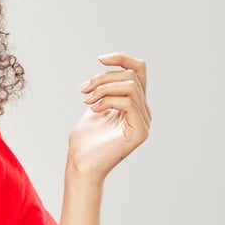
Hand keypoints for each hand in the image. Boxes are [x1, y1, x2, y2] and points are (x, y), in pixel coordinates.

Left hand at [68, 53, 150, 181]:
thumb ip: (105, 91)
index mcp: (134, 104)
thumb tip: (108, 73)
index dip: (121, 59)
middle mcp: (143, 111)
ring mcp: (144, 122)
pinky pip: (129, 102)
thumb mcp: (94, 106)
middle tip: (83, 90)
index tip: (100, 59)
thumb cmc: (84, 141)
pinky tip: (94, 110)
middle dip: (103, 78)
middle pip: (131, 76)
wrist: (81, 165)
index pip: (138, 71)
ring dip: (103, 88)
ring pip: (130, 86)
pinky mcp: (140, 131)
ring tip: (87, 100)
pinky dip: (108, 100)